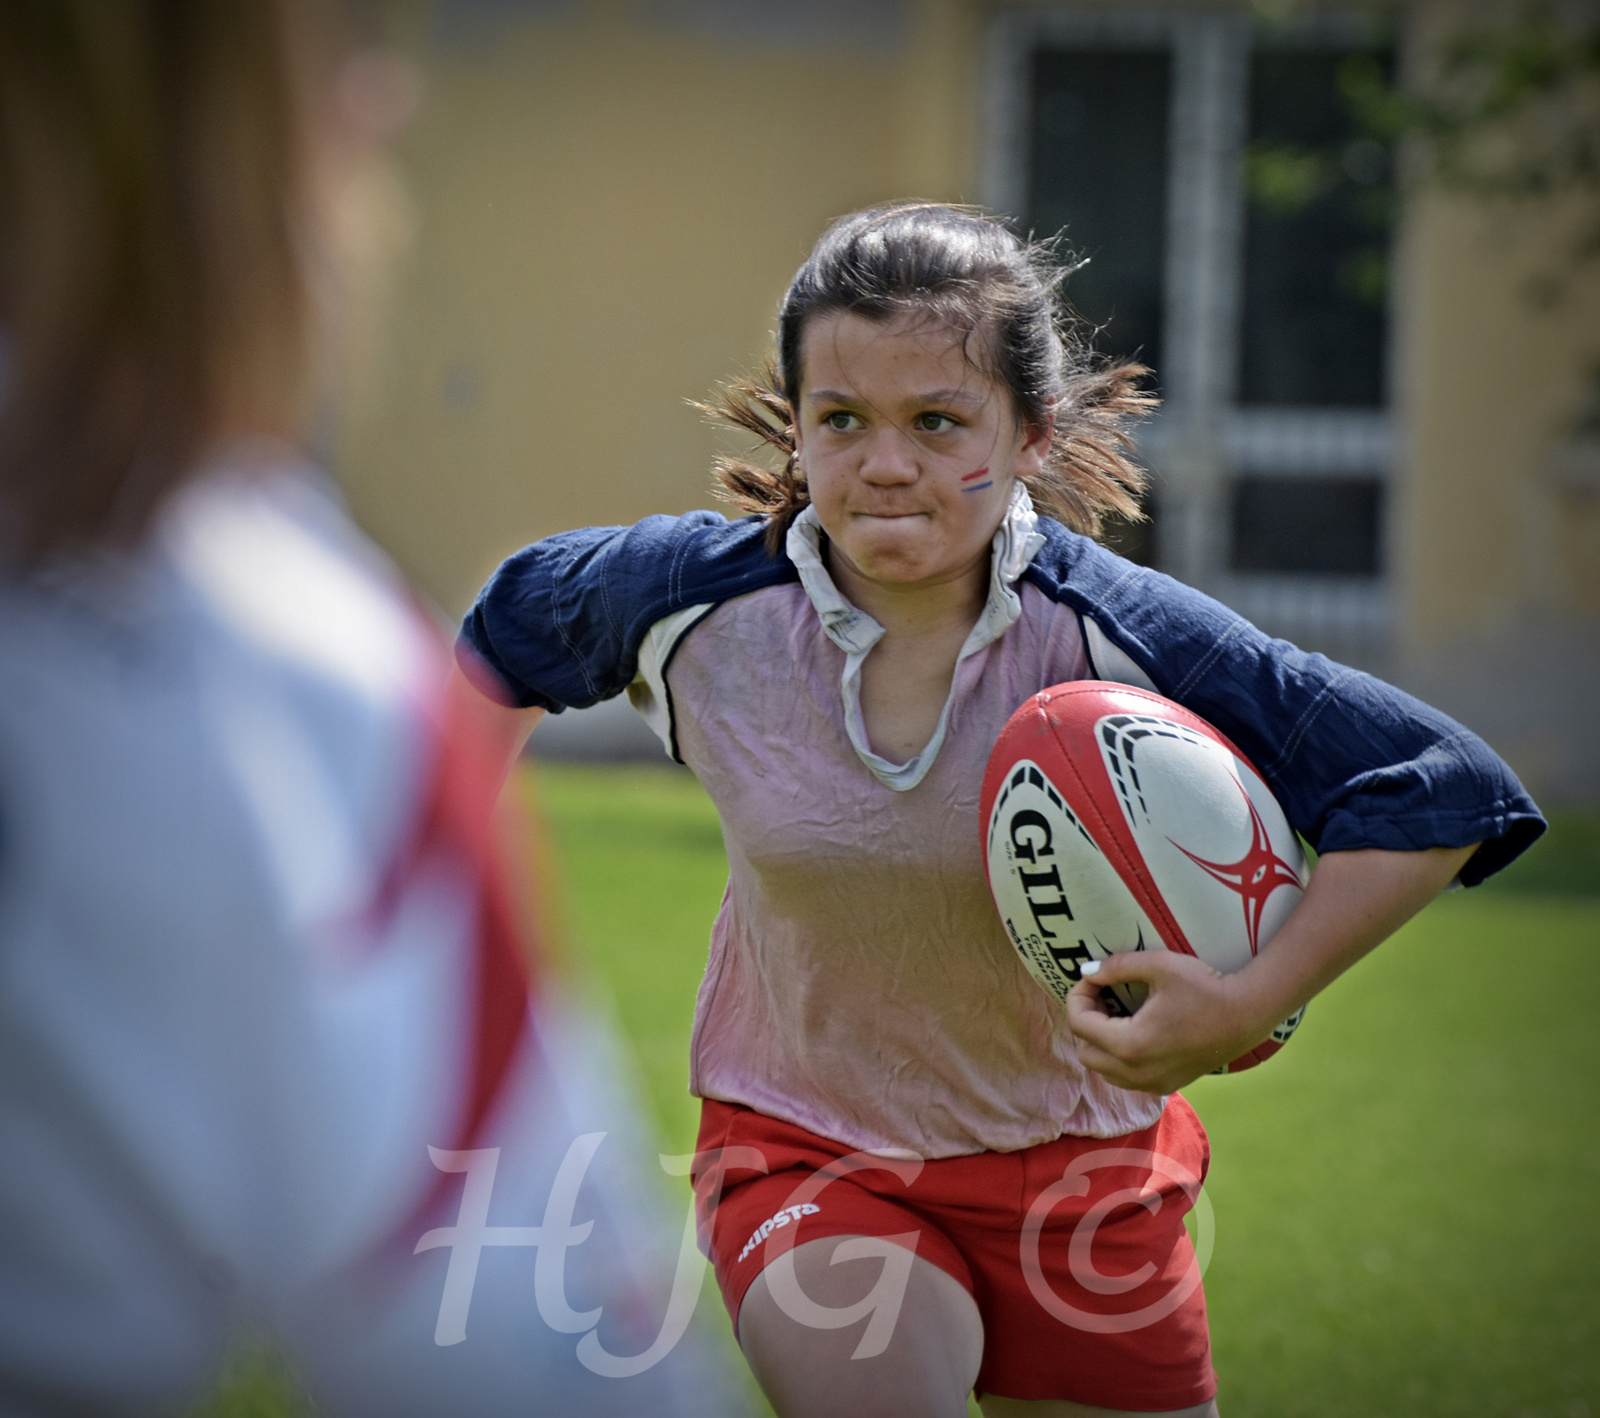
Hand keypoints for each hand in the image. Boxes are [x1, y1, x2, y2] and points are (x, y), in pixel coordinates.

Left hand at [1065, 951, 1270, 1094]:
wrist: (1246, 1015)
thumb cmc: (1204, 986)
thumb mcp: (1158, 965)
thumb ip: (1116, 967)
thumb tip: (1087, 972)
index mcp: (1130, 1044)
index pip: (1079, 1024)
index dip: (1078, 996)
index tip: (1093, 978)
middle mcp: (1136, 1072)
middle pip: (1085, 1052)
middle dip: (1085, 1020)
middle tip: (1103, 995)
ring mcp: (1151, 1084)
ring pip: (1102, 1069)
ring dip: (1100, 1041)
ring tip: (1117, 1012)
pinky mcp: (1165, 1086)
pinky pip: (1124, 1077)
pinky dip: (1118, 1056)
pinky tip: (1135, 1029)